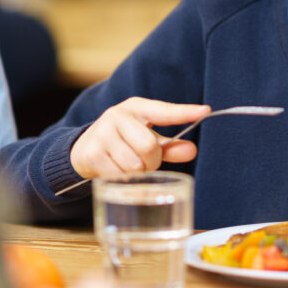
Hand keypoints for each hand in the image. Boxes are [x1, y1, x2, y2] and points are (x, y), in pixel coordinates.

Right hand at [70, 97, 209, 178]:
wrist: (82, 149)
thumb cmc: (122, 142)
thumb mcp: (146, 138)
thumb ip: (170, 146)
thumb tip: (192, 150)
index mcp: (136, 107)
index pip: (164, 110)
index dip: (185, 112)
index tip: (205, 111)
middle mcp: (117, 115)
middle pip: (149, 147)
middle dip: (152, 161)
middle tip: (145, 161)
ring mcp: (102, 133)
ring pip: (135, 165)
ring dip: (137, 172)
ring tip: (127, 165)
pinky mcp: (92, 153)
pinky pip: (119, 175)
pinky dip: (122, 179)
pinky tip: (114, 170)